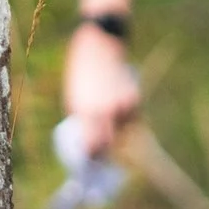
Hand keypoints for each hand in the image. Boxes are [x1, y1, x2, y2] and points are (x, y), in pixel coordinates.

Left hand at [62, 23, 141, 158]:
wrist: (98, 46)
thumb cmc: (80, 73)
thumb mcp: (74, 98)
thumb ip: (84, 119)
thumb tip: (89, 140)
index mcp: (86, 112)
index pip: (92, 146)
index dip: (93, 157)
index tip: (92, 162)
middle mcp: (106, 111)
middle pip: (111, 144)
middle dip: (108, 150)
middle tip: (104, 152)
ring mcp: (122, 104)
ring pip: (125, 132)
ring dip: (120, 134)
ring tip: (113, 128)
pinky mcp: (134, 97)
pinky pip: (133, 118)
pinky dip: (129, 120)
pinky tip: (122, 114)